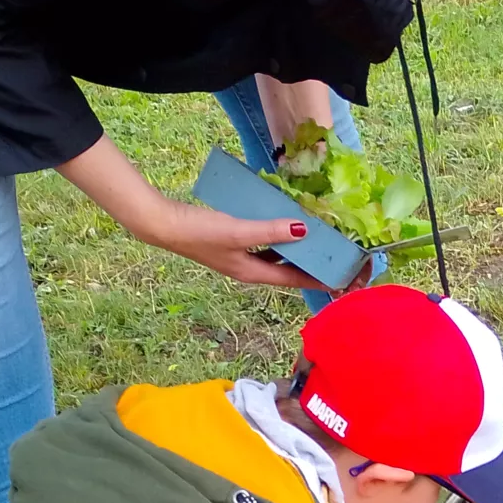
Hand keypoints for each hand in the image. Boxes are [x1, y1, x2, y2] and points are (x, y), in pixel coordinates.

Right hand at [139, 199, 327, 288]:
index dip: (315, 280)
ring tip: (315, 238)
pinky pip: (262, 242)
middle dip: (308, 264)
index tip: (338, 280)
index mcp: (252, 273)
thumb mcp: (240, 231)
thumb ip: (271, 231)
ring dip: (293, 249)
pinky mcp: (231, 242)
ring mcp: (239, 256)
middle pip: (286, 269)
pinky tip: (283, 222)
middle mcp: (248, 268)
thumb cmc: (200, 232)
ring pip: (275, 255)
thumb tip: (303, 229)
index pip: (292, 279)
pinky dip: (276, 236)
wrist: (164, 225)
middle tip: (332, 255)